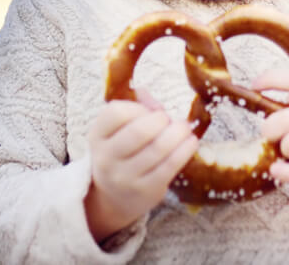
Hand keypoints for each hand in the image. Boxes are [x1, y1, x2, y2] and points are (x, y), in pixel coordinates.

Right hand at [84, 90, 197, 243]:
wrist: (116, 196)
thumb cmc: (122, 153)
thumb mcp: (118, 129)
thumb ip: (133, 106)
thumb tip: (146, 93)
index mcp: (98, 136)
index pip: (116, 113)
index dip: (139, 108)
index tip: (150, 112)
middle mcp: (107, 158)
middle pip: (140, 131)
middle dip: (162, 120)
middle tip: (172, 120)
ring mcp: (125, 177)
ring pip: (158, 148)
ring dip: (178, 133)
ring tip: (185, 128)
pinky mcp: (145, 191)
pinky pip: (170, 166)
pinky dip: (185, 150)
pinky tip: (190, 142)